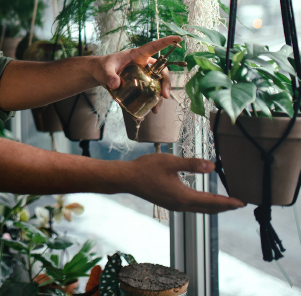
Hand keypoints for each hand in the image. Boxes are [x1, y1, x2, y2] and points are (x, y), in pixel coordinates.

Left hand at [93, 35, 181, 102]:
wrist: (97, 75)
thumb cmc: (102, 66)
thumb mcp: (104, 70)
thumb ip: (109, 76)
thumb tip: (115, 84)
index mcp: (137, 55)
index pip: (153, 47)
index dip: (166, 42)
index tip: (178, 38)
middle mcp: (143, 64)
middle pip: (161, 70)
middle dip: (166, 82)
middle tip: (164, 95)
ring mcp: (143, 74)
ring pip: (158, 83)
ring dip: (160, 95)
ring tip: (156, 108)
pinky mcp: (140, 84)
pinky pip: (150, 92)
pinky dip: (152, 101)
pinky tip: (150, 110)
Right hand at [120, 154, 244, 213]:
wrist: (128, 178)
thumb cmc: (147, 168)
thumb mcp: (170, 162)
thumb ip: (192, 164)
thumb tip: (212, 166)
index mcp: (183, 197)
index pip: (212, 201)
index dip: (228, 202)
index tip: (242, 203)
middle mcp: (181, 205)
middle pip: (208, 208)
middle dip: (224, 206)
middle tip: (239, 204)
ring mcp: (175, 205)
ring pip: (200, 208)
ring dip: (214, 206)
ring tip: (225, 202)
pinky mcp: (170, 202)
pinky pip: (192, 206)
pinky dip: (203, 204)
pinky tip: (203, 198)